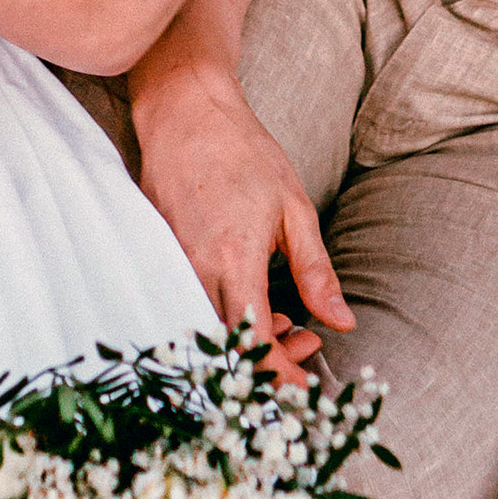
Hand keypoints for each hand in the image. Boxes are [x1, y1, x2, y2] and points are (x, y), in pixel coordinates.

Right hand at [132, 66, 351, 388]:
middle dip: (268, 362)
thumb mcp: (295, 210)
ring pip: (205, 330)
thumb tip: (340, 322)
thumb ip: (315, 272)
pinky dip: (222, 317)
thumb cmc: (244, 153)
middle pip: (226, 347)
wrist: (184, 110)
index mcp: (234, 259)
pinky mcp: (156, 257)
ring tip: (287, 319)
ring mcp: (169, 264)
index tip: (304, 388)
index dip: (279, 376)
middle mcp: (194, 269)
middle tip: (306, 341)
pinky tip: (251, 301)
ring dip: (246, 340)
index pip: (254, 342)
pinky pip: (186, 305)